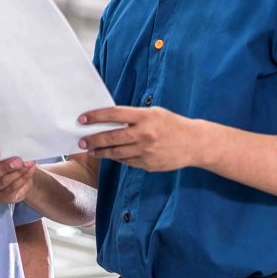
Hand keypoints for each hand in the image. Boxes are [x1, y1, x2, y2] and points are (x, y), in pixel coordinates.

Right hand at [0, 148, 37, 203]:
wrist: (8, 173)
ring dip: (18, 172)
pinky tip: (30, 170)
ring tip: (28, 163)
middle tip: (18, 161)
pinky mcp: (1, 199)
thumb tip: (12, 147)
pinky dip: (23, 178)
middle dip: (4, 167)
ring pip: (2, 183)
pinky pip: (13, 189)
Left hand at [78, 106, 202, 171]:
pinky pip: (127, 162)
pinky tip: (110, 156)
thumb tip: (108, 121)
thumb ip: (132, 116)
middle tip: (81, 141)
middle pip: (111, 137)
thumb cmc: (171, 124)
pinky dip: (117, 158)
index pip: (113, 114)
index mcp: (145, 117)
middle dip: (93, 140)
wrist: (195, 143)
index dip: (95, 116)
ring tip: (91, 150)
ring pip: (116, 153)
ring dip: (101, 152)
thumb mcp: (153, 113)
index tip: (82, 119)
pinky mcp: (149, 164)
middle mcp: (144, 134)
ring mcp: (146, 151)